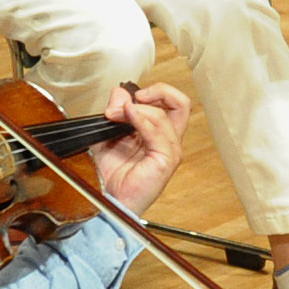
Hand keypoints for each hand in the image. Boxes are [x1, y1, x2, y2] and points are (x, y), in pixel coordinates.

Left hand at [84, 81, 191, 210]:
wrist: (109, 198)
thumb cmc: (112, 174)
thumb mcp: (107, 135)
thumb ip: (115, 112)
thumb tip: (120, 92)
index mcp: (159, 133)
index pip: (170, 102)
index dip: (152, 92)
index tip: (126, 97)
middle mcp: (168, 140)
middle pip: (181, 103)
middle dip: (160, 90)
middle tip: (137, 95)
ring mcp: (170, 150)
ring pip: (164, 115)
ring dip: (137, 108)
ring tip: (116, 113)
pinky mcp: (166, 160)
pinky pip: (158, 132)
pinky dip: (141, 119)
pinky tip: (128, 115)